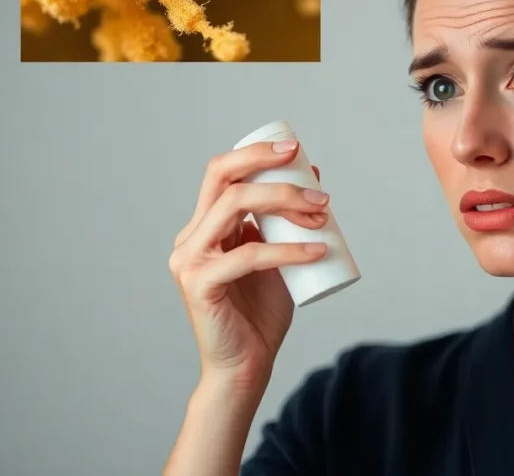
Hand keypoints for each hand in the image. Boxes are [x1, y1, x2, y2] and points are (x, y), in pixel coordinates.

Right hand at [169, 140, 331, 391]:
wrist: (248, 364)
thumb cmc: (262, 311)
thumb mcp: (281, 254)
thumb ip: (287, 220)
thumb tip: (313, 175)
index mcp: (205, 226)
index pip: (222, 172)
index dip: (255, 153)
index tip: (295, 148)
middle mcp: (191, 237)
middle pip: (223, 179)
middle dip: (270, 168)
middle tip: (316, 187)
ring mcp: (190, 260)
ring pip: (233, 206)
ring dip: (284, 202)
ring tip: (322, 216)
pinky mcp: (200, 285)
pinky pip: (248, 255)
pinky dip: (287, 249)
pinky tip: (318, 250)